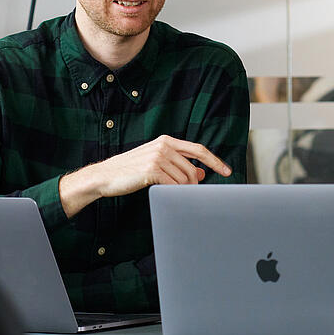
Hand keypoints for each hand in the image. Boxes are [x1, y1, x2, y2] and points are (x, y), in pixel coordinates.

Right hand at [58, 135, 231, 216]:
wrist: (106, 176)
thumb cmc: (130, 171)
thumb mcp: (156, 163)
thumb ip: (177, 165)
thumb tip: (201, 174)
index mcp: (166, 141)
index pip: (198, 150)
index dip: (215, 161)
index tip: (227, 171)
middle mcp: (164, 146)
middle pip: (193, 169)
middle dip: (194, 184)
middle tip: (188, 193)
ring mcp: (158, 157)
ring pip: (184, 180)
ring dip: (181, 190)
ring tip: (169, 192)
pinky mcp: (152, 170)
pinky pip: (174, 186)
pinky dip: (173, 193)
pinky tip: (165, 193)